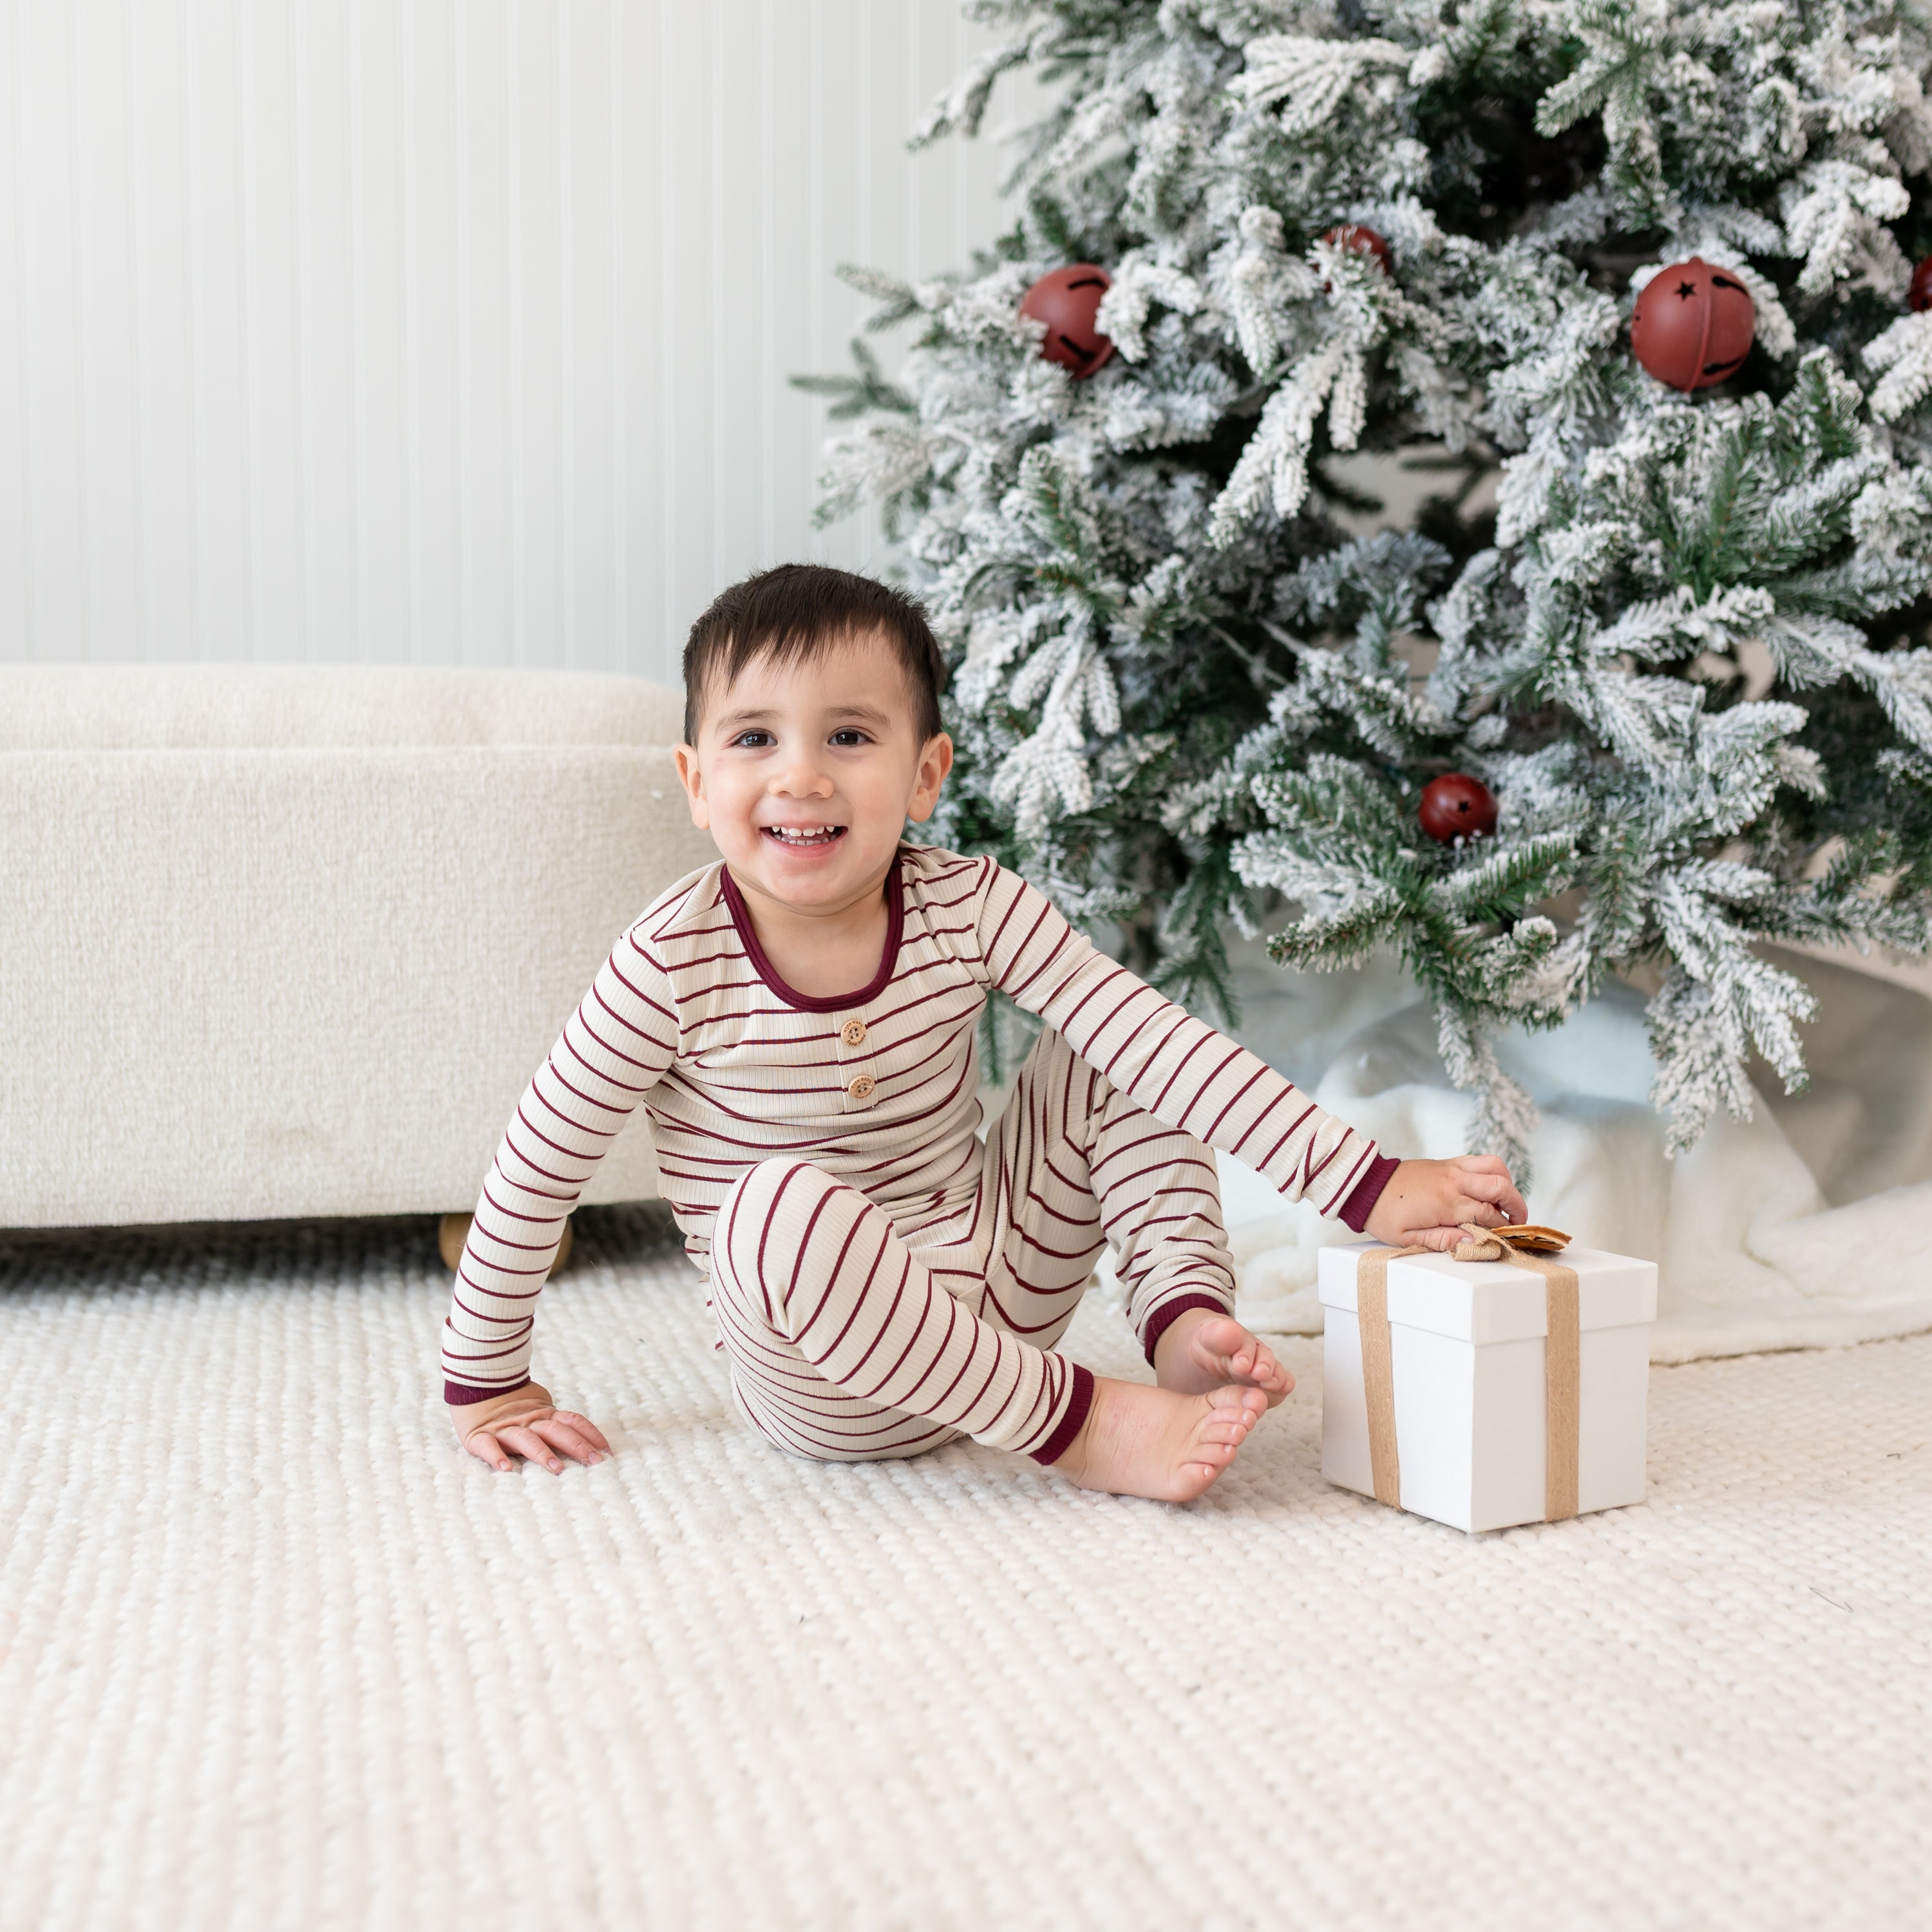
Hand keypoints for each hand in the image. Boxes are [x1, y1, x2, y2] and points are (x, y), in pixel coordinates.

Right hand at [449, 1381, 610, 1472]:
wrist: (475, 1384)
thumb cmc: (511, 1405)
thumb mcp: (539, 1410)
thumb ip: (556, 1423)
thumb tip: (587, 1440)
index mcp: (544, 1414)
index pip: (573, 1421)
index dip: (591, 1434)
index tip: (608, 1451)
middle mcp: (528, 1421)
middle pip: (556, 1431)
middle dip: (578, 1446)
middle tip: (595, 1462)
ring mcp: (504, 1428)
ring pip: (526, 1439)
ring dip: (542, 1453)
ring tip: (556, 1468)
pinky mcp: (479, 1436)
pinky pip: (487, 1446)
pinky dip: (496, 1456)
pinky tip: (505, 1469)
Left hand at [1362, 1155, 1527, 1251]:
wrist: (1366, 1186)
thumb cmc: (1385, 1214)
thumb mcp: (1409, 1238)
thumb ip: (1444, 1240)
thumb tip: (1475, 1242)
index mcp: (1446, 1202)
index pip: (1488, 1214)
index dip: (1501, 1228)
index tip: (1504, 1238)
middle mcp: (1453, 1180)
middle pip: (1501, 1185)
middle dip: (1516, 1204)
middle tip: (1517, 1221)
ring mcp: (1451, 1167)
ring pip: (1495, 1165)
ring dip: (1507, 1184)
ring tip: (1505, 1204)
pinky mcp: (1447, 1162)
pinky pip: (1479, 1160)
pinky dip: (1492, 1173)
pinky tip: (1486, 1191)